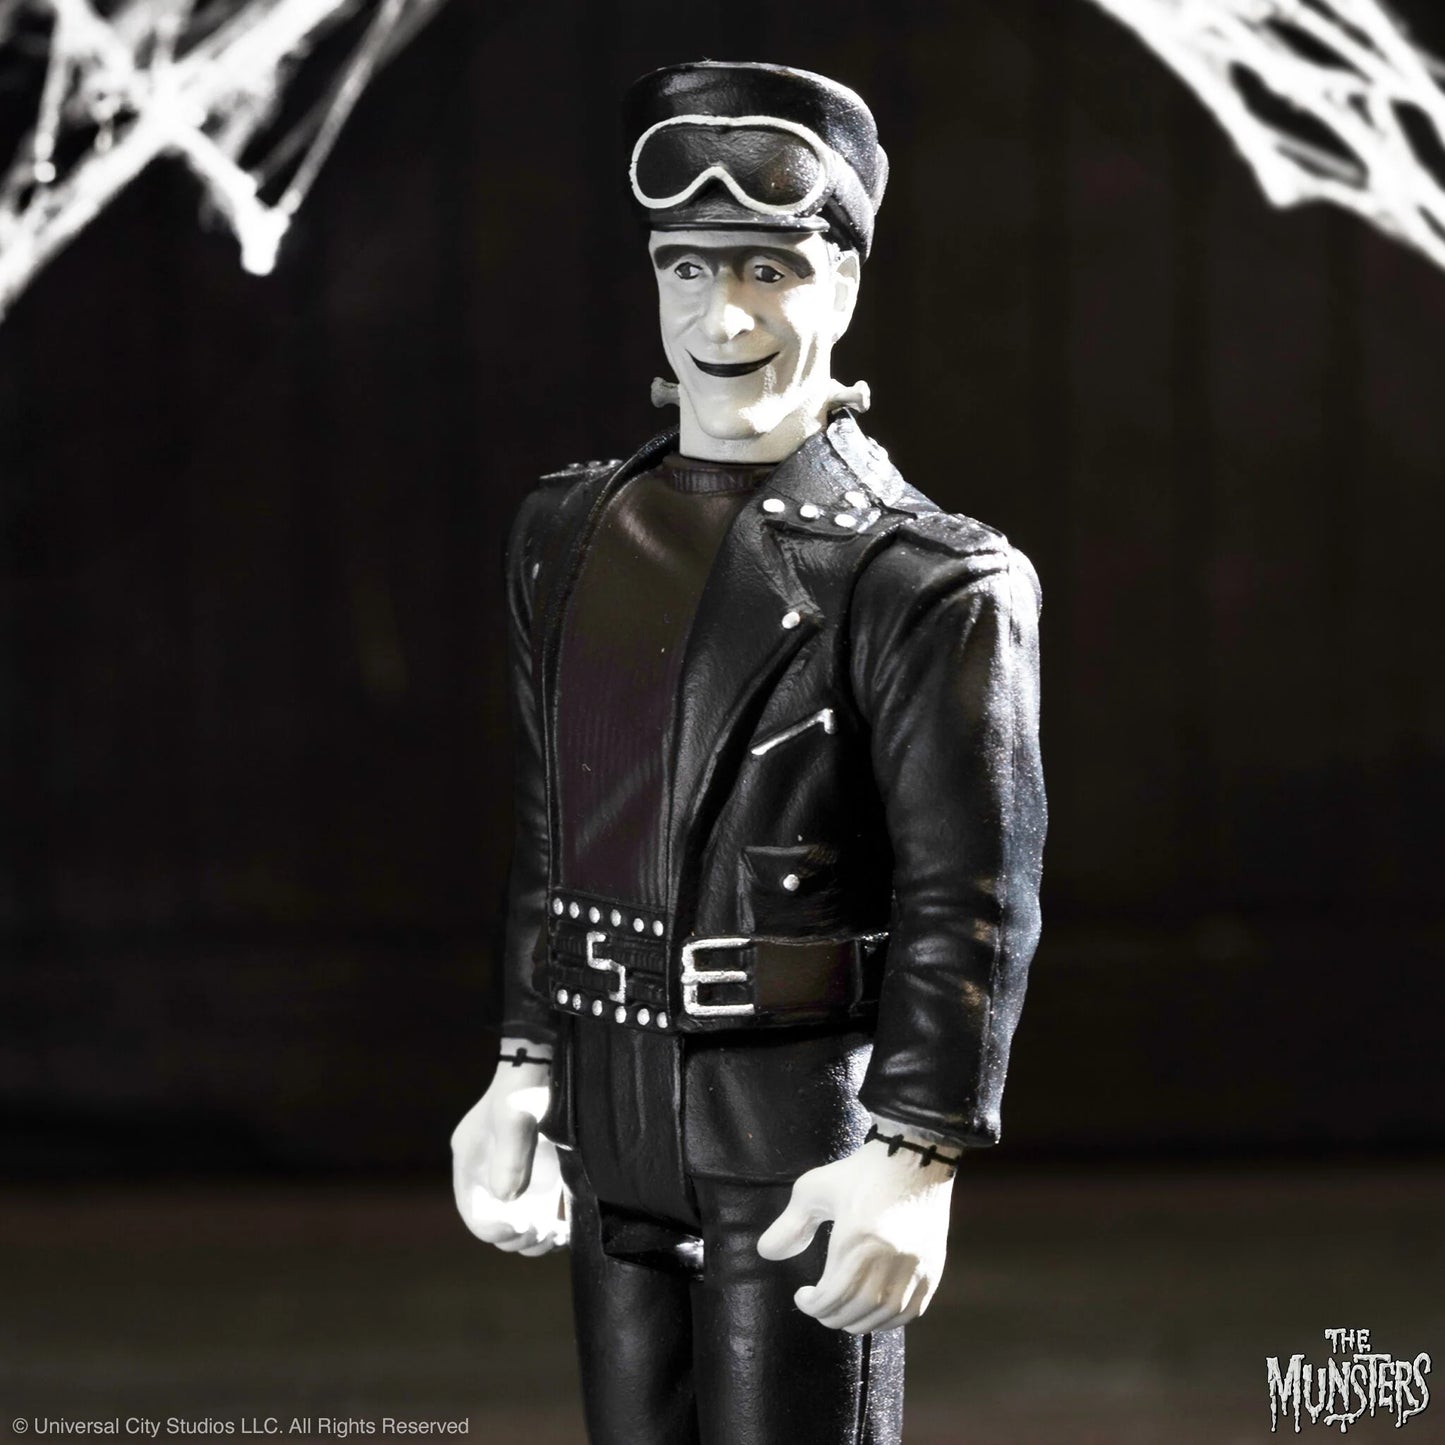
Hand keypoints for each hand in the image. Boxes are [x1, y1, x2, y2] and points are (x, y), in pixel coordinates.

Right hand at [450, 1039, 568, 1255]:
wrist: (547, 1063)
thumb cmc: (526, 1086)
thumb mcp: (515, 1118)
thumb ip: (510, 1157)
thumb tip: (507, 1199)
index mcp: (471, 1162)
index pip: (475, 1214)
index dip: (496, 1229)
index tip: (522, 1227)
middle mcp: (488, 1175)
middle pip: (497, 1226)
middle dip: (518, 1237)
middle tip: (543, 1231)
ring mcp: (514, 1178)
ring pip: (519, 1228)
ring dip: (535, 1240)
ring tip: (555, 1235)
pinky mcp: (539, 1179)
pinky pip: (538, 1218)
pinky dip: (549, 1231)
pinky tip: (566, 1231)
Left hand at [756, 1121, 956, 1333]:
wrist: (916, 1158)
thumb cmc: (862, 1172)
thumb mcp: (816, 1189)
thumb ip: (789, 1224)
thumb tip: (766, 1253)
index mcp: (858, 1238)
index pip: (831, 1295)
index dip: (812, 1305)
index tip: (803, 1296)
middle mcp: (890, 1258)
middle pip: (855, 1310)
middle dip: (830, 1316)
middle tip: (819, 1305)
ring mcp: (915, 1266)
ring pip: (882, 1315)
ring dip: (857, 1322)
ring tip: (841, 1310)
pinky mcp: (933, 1268)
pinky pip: (910, 1311)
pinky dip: (888, 1320)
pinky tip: (872, 1311)